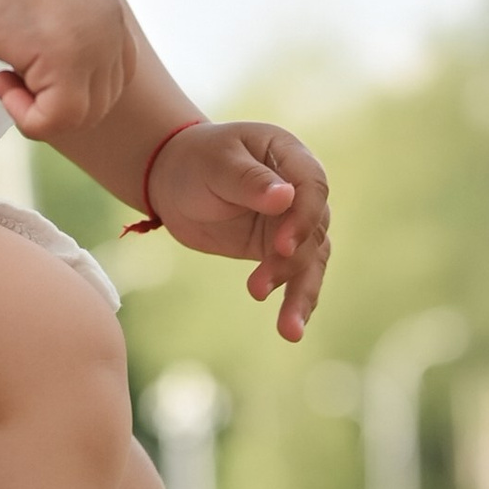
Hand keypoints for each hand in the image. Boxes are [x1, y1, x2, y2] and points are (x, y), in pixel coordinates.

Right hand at [0, 0, 138, 139]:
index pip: (115, 74)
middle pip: (102, 100)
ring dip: (38, 112)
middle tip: (12, 79)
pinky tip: (0, 82)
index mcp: (107, 7)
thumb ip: (61, 28)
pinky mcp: (66, 60)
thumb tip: (45, 68)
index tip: (29, 69)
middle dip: (55, 104)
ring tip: (4, 81)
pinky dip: (25, 117)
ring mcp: (94, 42)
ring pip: (83, 116)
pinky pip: (56, 120)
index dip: (72, 88)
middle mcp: (111, 24)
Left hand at [147, 121, 330, 342]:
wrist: (174, 180)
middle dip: (291, 263)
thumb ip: (249, 180)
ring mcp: (292, 222)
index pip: (312, 187)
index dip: (302, 218)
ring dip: (301, 294)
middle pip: (314, 229)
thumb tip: (285, 198)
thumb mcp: (217, 164)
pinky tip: (292, 329)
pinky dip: (296, 300)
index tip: (282, 246)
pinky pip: (297, 276)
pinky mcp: (279, 250)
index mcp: (291, 157)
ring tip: (288, 330)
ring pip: (311, 260)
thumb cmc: (196, 161)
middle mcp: (301, 191)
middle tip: (258, 288)